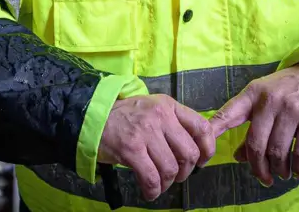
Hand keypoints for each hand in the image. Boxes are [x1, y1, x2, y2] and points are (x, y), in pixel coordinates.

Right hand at [98, 94, 216, 200]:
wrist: (91, 117)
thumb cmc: (124, 117)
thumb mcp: (152, 109)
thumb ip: (173, 123)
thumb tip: (196, 149)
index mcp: (168, 105)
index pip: (202, 126)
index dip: (207, 149)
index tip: (201, 162)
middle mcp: (160, 116)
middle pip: (188, 153)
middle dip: (185, 172)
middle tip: (174, 176)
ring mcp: (145, 132)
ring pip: (171, 168)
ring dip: (167, 183)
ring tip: (158, 184)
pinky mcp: (131, 149)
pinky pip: (152, 178)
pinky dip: (153, 191)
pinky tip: (149, 192)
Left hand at [208, 64, 298, 185]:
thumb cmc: (290, 89)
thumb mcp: (266, 99)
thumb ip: (250, 125)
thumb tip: (237, 156)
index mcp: (253, 93)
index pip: (227, 114)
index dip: (213, 134)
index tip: (203, 154)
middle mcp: (270, 100)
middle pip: (255, 144)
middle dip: (258, 167)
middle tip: (263, 177)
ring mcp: (292, 110)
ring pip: (277, 151)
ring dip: (279, 169)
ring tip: (281, 173)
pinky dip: (298, 168)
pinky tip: (297, 170)